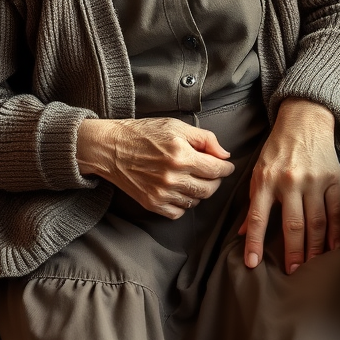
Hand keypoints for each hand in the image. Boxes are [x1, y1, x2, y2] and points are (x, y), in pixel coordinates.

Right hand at [77, 117, 233, 218]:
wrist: (112, 148)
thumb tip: (224, 155)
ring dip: (200, 191)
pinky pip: (179, 212)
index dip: (226, 168)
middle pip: (209, 188)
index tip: (227, 166)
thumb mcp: (176, 126)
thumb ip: (205, 139)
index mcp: (181, 155)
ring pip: (195, 201)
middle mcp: (172, 177)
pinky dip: (184, 203)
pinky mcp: (152, 204)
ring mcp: (161, 193)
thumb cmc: (144, 134)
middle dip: (216, 180)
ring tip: (194, 179)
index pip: (216, 169)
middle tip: (212, 172)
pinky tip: (180, 190)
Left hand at [239, 98, 339, 273]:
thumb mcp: (258, 170)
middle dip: (292, 253)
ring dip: (314, 248)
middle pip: (292, 225)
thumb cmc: (278, 148)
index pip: (257, 218)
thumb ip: (252, 201)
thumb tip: (241, 233)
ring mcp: (313, 180)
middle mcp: (289, 181)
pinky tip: (333, 247)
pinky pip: (335, 211)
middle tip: (292, 271)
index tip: (252, 264)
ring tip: (312, 265)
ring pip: (316, 222)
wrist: (304, 119)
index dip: (254, 243)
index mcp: (266, 180)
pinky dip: (335, 232)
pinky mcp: (332, 178)